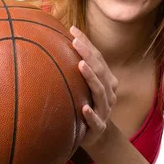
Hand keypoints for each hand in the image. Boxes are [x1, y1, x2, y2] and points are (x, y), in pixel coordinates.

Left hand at [70, 26, 118, 150]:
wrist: (96, 135)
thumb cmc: (86, 104)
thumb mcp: (83, 86)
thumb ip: (76, 68)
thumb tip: (54, 43)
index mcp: (106, 80)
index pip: (97, 58)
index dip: (87, 44)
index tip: (72, 29)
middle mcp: (108, 93)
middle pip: (100, 71)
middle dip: (89, 55)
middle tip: (75, 42)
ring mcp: (105, 110)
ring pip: (100, 92)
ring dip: (92, 78)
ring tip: (81, 65)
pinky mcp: (99, 127)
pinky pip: (96, 120)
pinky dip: (91, 114)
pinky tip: (83, 108)